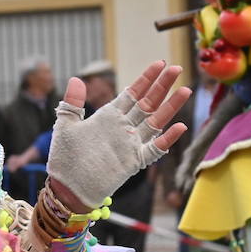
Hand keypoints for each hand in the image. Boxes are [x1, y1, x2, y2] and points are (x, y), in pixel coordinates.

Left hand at [46, 60, 190, 211]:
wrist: (67, 188)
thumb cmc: (65, 158)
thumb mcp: (66, 126)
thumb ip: (73, 103)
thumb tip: (77, 79)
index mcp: (109, 116)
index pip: (132, 93)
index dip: (146, 78)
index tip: (160, 63)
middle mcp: (123, 127)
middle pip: (148, 103)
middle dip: (162, 86)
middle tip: (177, 69)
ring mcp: (131, 144)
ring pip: (156, 122)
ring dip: (170, 107)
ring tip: (185, 91)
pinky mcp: (134, 161)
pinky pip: (154, 149)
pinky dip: (167, 139)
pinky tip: (180, 127)